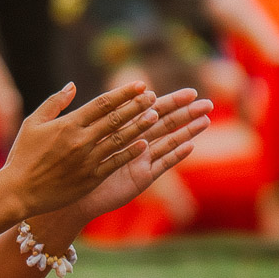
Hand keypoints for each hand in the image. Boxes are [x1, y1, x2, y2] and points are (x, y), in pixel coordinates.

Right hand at [1, 80, 161, 218]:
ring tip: (155, 116)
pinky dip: (130, 153)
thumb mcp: (32, 123)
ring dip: (139, 127)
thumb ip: (54, 103)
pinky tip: (144, 145)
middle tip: (154, 97)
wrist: (19, 192)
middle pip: (115, 119)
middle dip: (137, 106)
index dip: (123, 93)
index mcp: (68, 124)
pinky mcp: (90, 178)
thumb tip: (73, 86)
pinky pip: (115, 163)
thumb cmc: (23, 156)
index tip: (140, 85)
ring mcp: (87, 160)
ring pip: (120, 139)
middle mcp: (81, 140)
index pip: (102, 104)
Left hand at [60, 89, 212, 223]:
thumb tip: (96, 86)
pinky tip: (190, 146)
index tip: (190, 91)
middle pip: (165, 123)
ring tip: (206, 120)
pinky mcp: (141, 178)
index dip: (170, 101)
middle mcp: (136, 143)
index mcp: (123, 128)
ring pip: (168, 142)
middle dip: (186, 113)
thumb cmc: (72, 161)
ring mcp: (140, 161)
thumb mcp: (85, 132)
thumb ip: (99, 112)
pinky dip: (175, 156)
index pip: (151, 110)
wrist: (69, 191)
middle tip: (208, 102)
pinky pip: (160, 165)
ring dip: (187, 131)